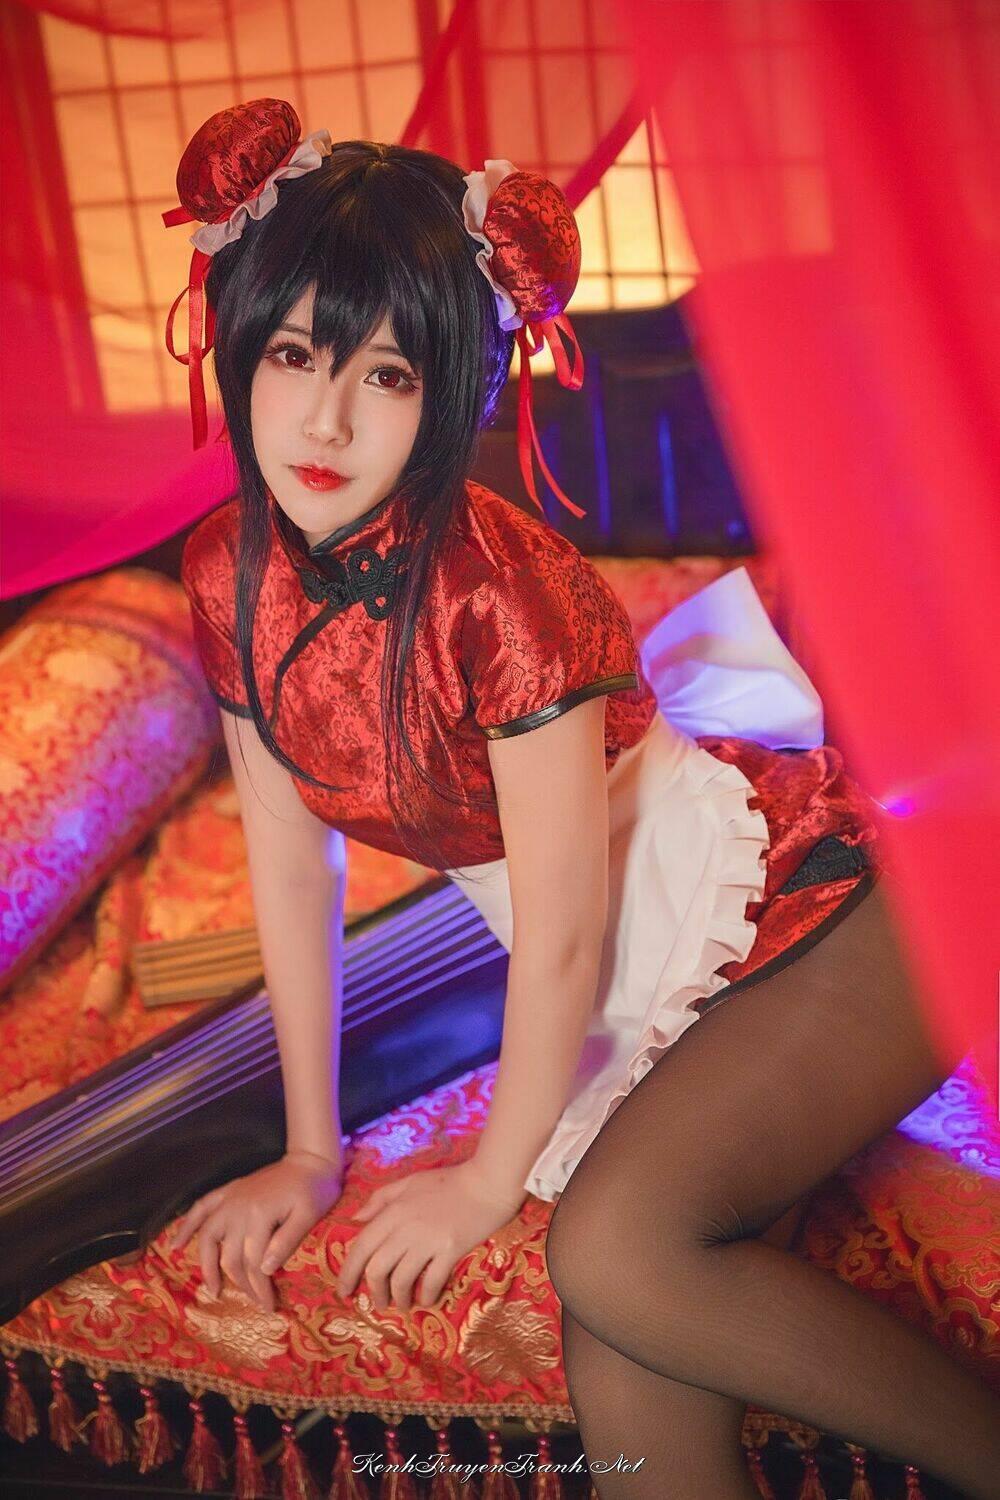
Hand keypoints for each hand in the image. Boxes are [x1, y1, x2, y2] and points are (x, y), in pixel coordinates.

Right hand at [169, 1148, 348, 1310]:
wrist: (310, 1159)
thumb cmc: (314, 1189)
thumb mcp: (309, 1215)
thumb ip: (287, 1241)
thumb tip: (265, 1270)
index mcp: (260, 1214)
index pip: (253, 1263)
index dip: (260, 1289)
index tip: (269, 1307)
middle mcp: (238, 1208)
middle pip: (231, 1257)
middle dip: (242, 1285)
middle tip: (255, 1302)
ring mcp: (230, 1199)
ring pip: (208, 1238)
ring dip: (207, 1265)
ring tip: (213, 1289)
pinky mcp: (227, 1191)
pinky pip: (200, 1208)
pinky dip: (186, 1226)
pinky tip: (177, 1244)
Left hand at [337, 1160, 524, 1313]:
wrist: (487, 1183)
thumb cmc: (448, 1182)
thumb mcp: (409, 1182)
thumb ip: (381, 1199)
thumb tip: (356, 1220)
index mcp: (393, 1211)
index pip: (361, 1247)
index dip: (348, 1272)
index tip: (344, 1291)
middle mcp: (406, 1228)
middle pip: (377, 1269)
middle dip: (373, 1292)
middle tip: (377, 1303)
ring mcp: (428, 1241)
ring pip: (401, 1280)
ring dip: (398, 1299)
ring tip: (402, 1305)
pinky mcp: (450, 1251)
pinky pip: (431, 1282)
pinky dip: (425, 1296)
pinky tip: (426, 1300)